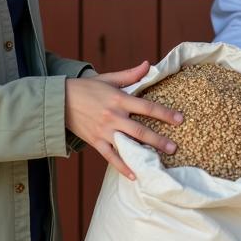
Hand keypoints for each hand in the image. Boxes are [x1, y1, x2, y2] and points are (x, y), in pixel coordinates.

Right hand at [65, 61, 183, 179]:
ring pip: (128, 144)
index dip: (164, 113)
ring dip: (144, 154)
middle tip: (175, 147)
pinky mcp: (95, 141)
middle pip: (140, 130)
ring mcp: (104, 131)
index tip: (180, 119)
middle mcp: (113, 116)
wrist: (60, 101)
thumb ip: (130, 74)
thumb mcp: (109, 78)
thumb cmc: (87, 87)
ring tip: (159, 162)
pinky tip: (134, 175)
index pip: (147, 107)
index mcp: (119, 99)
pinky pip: (111, 157)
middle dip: (159, 140)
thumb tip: (148, 64)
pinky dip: (122, 167)